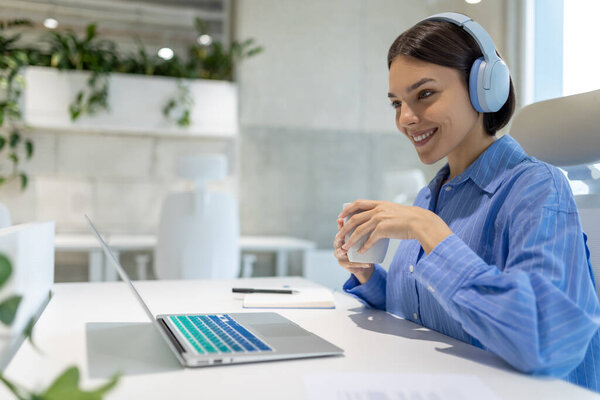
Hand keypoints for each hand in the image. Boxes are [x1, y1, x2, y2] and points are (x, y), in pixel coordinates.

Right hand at [333, 217, 373, 283]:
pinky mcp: (345, 265)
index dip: (339, 224)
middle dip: (339, 239)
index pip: (340, 228)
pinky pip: (351, 265)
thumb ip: (367, 222)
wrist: (367, 261)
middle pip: (337, 241)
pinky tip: (369, 264)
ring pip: (340, 254)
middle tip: (343, 237)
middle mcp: (339, 245)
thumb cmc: (365, 244)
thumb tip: (377, 208)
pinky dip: (360, 264)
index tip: (340, 219)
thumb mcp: (367, 232)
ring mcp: (340, 255)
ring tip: (354, 252)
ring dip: (347, 253)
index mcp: (343, 235)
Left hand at [337, 199, 452, 254]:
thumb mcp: (394, 210)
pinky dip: (364, 247)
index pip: (358, 203)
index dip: (347, 210)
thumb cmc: (409, 218)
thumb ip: (384, 212)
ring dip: (350, 240)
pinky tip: (360, 252)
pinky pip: (370, 240)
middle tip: (339, 236)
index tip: (340, 217)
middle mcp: (378, 210)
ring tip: (345, 247)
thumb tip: (376, 219)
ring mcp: (380, 219)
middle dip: (344, 228)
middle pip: (354, 218)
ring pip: (359, 230)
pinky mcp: (384, 229)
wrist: (420, 222)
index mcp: (379, 204)